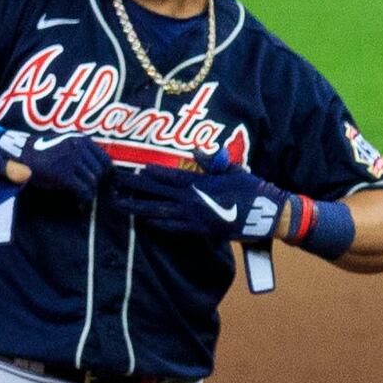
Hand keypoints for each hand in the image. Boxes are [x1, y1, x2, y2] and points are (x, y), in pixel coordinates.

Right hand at [9, 133, 110, 201]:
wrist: (21, 155)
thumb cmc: (42, 152)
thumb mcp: (65, 144)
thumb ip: (81, 152)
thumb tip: (99, 170)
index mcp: (81, 140)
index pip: (105, 159)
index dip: (107, 173)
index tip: (104, 181)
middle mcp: (79, 148)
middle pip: (100, 172)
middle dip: (96, 184)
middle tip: (89, 191)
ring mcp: (72, 161)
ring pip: (92, 182)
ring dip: (89, 192)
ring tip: (83, 197)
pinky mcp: (64, 175)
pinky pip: (83, 190)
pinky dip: (84, 198)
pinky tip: (80, 202)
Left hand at [110, 162, 283, 240]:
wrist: (268, 213)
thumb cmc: (252, 189)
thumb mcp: (233, 169)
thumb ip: (212, 161)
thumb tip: (196, 151)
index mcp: (201, 182)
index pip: (170, 176)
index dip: (151, 174)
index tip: (132, 169)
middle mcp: (194, 199)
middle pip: (158, 192)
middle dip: (134, 188)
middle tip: (114, 184)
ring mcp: (196, 216)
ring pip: (159, 212)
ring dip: (137, 208)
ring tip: (118, 205)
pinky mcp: (201, 231)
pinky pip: (175, 229)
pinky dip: (159, 226)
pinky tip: (144, 224)